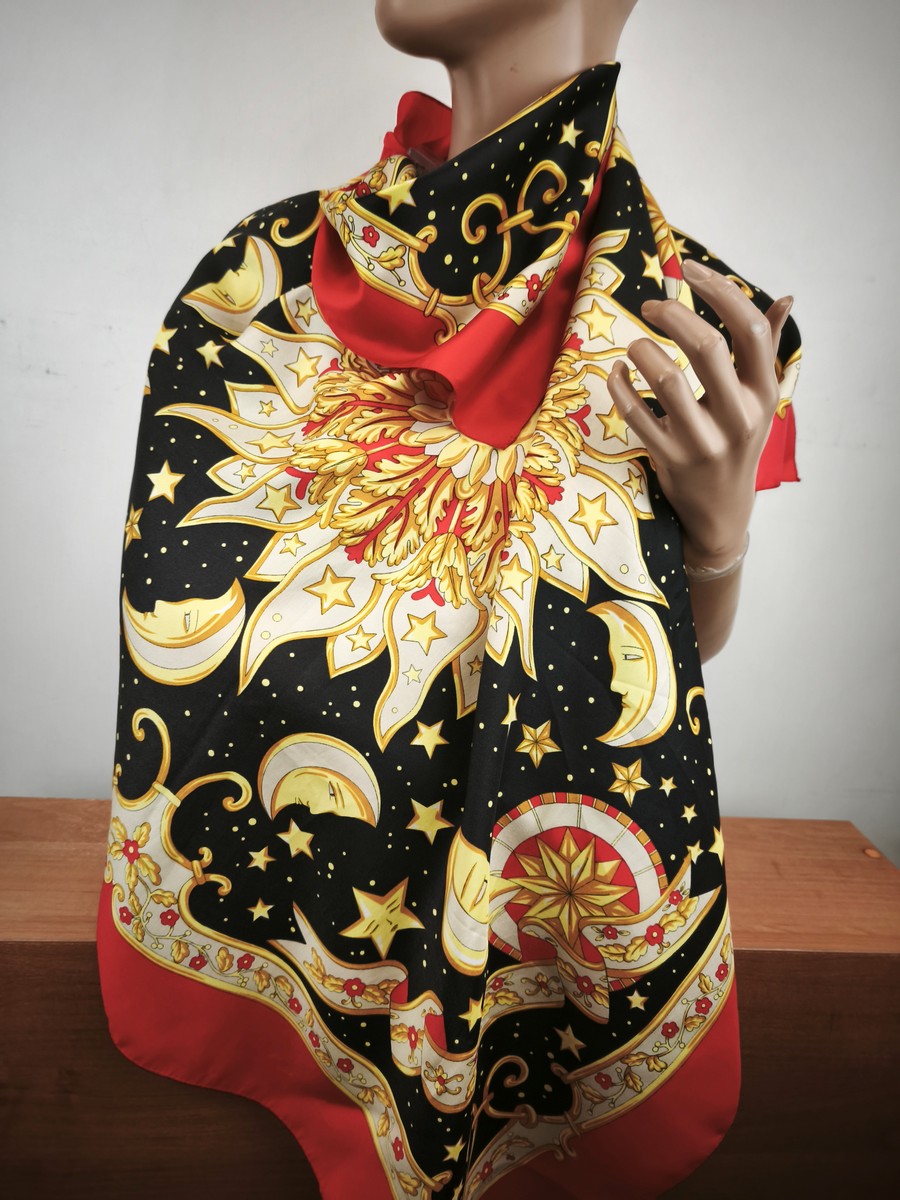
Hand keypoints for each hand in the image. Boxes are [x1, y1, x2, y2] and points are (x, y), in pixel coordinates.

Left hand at [608, 258, 792, 569]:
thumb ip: (766, 349)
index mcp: (763, 394)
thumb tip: (785, 299)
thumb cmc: (739, 444)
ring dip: (643, 351)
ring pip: (667, 380)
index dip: (719, 290)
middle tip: (650, 307)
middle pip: (708, 347)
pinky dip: (620, 386)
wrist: (722, 512)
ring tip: (635, 346)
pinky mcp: (668, 459)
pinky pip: (635, 414)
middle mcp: (737, 417)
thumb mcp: (760, 401)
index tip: (689, 270)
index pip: (749, 330)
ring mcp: (702, 441)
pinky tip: (617, 372)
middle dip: (673, 315)